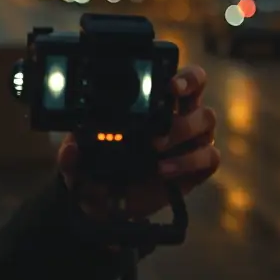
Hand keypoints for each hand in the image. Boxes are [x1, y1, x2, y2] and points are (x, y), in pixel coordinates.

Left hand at [57, 64, 219, 220]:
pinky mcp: (199, 166)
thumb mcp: (79, 164)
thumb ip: (71, 159)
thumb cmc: (99, 170)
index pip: (175, 76)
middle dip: (189, 87)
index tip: (167, 83)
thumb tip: (70, 150)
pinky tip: (164, 169)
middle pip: (198, 87)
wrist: (111, 204)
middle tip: (169, 97)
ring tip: (156, 146)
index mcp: (155, 103)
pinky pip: (209, 157)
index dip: (180, 74)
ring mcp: (192, 139)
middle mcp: (179, 114)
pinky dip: (188, 162)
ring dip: (183, 129)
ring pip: (205, 120)